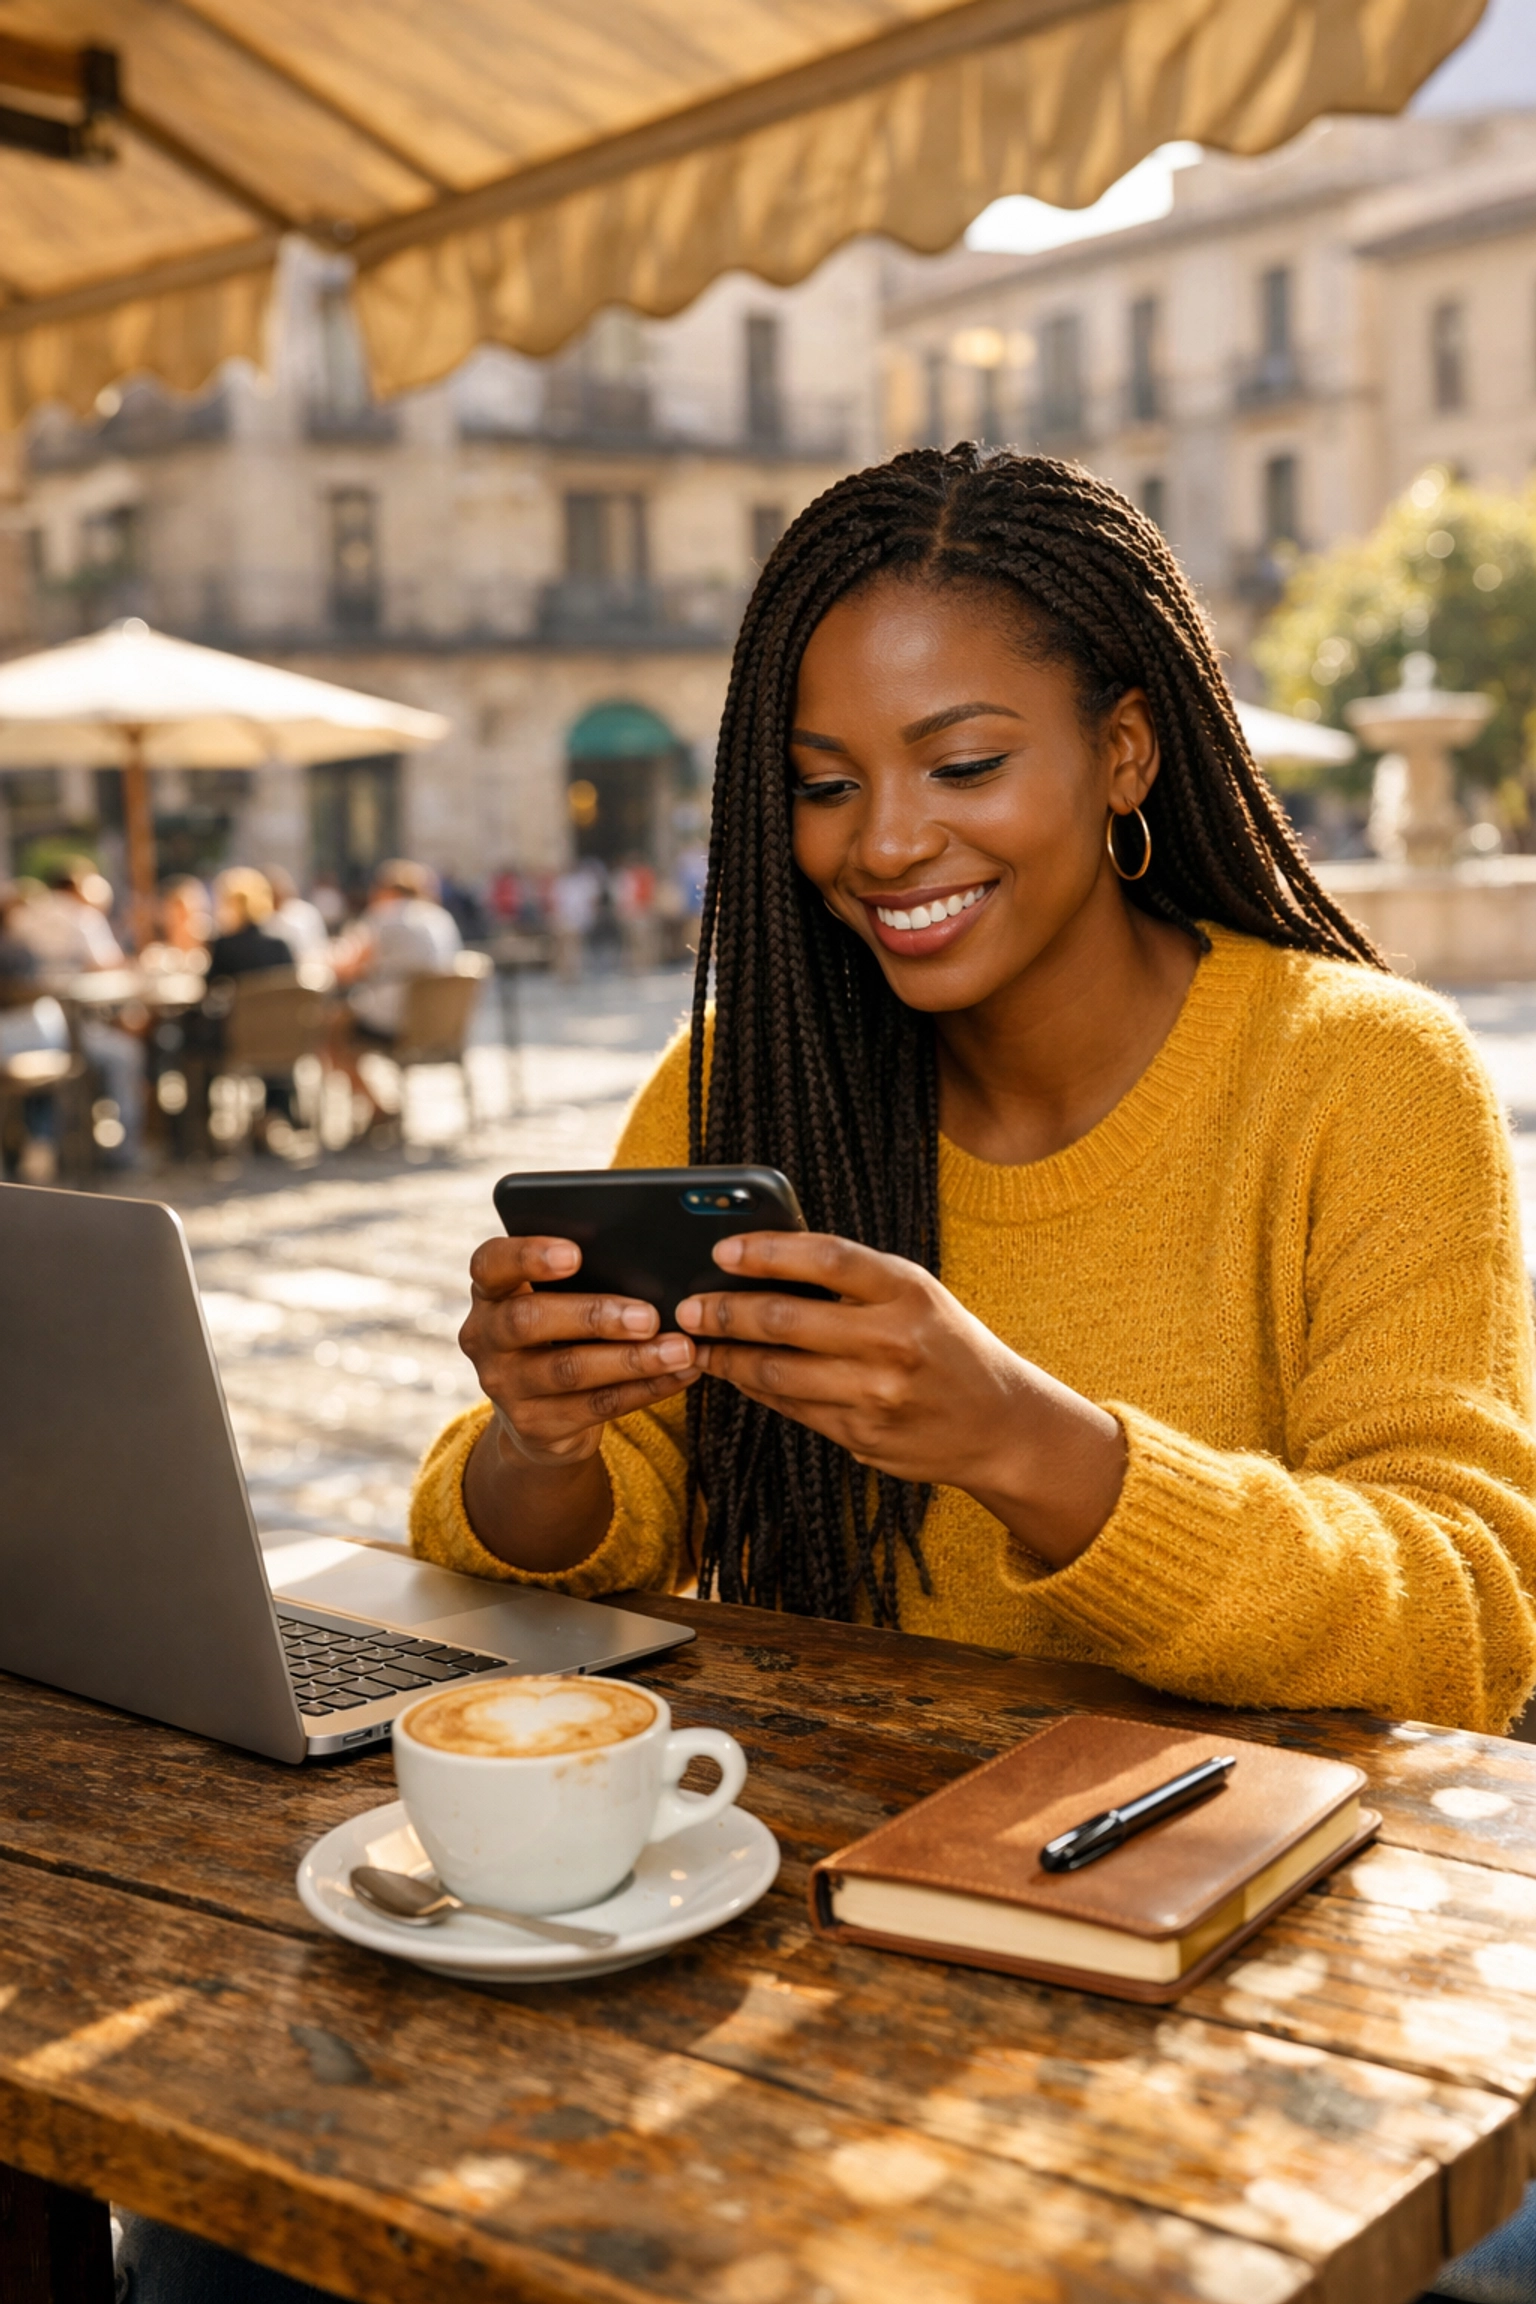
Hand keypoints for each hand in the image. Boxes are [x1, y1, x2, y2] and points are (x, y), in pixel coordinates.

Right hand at [460, 1236, 699, 1467]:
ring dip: (631, 1359)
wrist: (537, 1418)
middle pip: (530, 1320)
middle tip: (647, 1316)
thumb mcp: (552, 1302)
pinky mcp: (534, 1425)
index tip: (575, 1253)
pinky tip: (679, 1375)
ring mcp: (504, 1386)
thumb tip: (650, 1263)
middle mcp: (485, 1338)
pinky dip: (646, 1388)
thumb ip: (581, 1280)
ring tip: (679, 1350)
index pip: (490, 1264)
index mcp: (490, 1292)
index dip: (528, 1256)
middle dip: (594, 1315)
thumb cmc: (558, 1336)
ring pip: (569, 1370)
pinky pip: (597, 1405)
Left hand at [675, 1232, 1124, 1566]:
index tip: (722, 1250)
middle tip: (686, 1306)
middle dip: (725, 1313)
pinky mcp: (863, 1433)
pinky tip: (734, 1374)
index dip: (767, 1251)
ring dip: (726, 1357)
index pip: (826, 1258)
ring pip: (777, 1372)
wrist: (1002, 1423)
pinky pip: (791, 1407)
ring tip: (697, 1344)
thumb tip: (762, 1267)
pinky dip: (755, 1388)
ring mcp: (877, 1392)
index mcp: (909, 1289)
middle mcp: (894, 1340)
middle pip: (787, 1319)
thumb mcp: (917, 1296)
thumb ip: (854, 1282)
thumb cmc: (948, 1345)